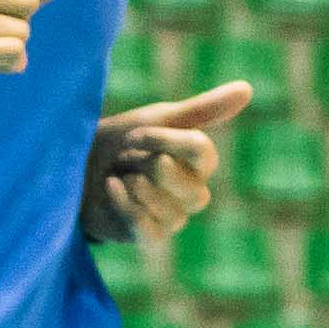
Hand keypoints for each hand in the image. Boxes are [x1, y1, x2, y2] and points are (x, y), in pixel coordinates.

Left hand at [82, 84, 241, 247]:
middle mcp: (193, 192)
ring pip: (166, 205)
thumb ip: (202, 110)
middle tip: (124, 159)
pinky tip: (110, 187)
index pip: (202, 152)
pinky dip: (124, 204)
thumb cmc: (123, 142)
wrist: (80, 169)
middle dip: (146, 166)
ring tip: (118, 175)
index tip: (133, 134)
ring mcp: (174, 218)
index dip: (165, 141)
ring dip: (133, 184)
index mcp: (200, 163)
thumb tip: (247, 88)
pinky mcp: (151, 238)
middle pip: (184, 181)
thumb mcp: (159, 118)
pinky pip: (147, 227)